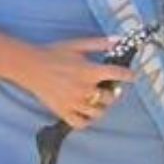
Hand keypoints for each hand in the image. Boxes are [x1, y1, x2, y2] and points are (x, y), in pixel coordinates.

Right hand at [11, 37, 134, 129]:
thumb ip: (99, 43)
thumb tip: (119, 40)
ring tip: (99, 100)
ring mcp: (74, 102)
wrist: (31, 66)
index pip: (117, 74)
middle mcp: (84, 89)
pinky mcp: (63, 111)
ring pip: (98, 112)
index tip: (132, 76)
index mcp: (89, 71)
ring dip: (103, 106)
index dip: (129, 75)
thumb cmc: (54, 53)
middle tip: (110, 88)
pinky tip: (87, 112)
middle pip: (110, 98)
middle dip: (114, 93)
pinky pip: (81, 123)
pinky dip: (87, 120)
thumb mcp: (78, 44)